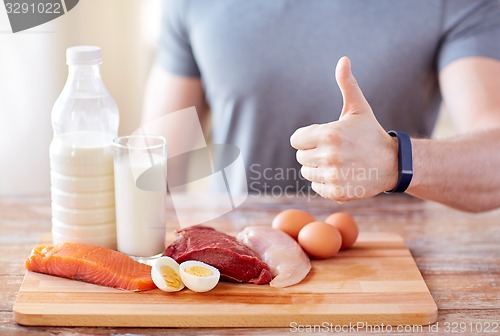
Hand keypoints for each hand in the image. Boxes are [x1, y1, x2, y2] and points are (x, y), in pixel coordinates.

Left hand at [290, 56, 397, 201]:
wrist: (393, 163)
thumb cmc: (370, 133)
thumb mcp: (359, 108)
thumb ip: (347, 85)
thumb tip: (343, 59)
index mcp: (329, 134)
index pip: (296, 140)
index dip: (307, 138)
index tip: (323, 137)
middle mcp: (329, 156)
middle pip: (300, 157)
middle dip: (313, 152)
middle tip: (333, 151)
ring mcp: (333, 176)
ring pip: (306, 172)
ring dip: (318, 168)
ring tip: (338, 163)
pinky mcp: (336, 192)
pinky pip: (316, 187)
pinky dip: (324, 183)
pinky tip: (341, 175)